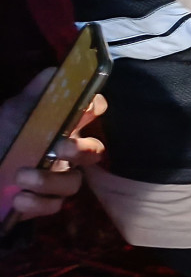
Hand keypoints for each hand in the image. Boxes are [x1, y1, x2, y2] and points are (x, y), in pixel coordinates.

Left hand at [2, 69, 106, 220]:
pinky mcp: (45, 202)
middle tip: (59, 147)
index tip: (86, 108)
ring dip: (49, 180)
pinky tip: (19, 199)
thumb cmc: (3, 135)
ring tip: (21, 177)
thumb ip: (37, 93)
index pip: (94, 111)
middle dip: (80, 150)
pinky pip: (54, 205)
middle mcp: (67, 152)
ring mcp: (58, 179)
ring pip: (74, 183)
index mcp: (64, 125)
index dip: (95, 108)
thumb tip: (57, 70)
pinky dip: (38, 202)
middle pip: (94, 152)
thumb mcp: (15, 111)